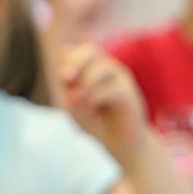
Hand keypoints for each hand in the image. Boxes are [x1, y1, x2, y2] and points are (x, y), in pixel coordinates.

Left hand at [60, 42, 148, 157]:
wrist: (119, 143)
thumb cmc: (96, 123)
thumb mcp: (74, 107)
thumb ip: (68, 88)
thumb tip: (69, 71)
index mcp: (90, 69)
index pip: (76, 52)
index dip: (68, 62)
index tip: (63, 81)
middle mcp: (107, 69)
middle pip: (90, 50)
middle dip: (75, 61)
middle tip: (65, 78)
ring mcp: (120, 79)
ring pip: (103, 66)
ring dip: (85, 81)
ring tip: (76, 101)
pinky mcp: (129, 94)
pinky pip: (113, 87)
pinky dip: (96, 95)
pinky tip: (89, 106)